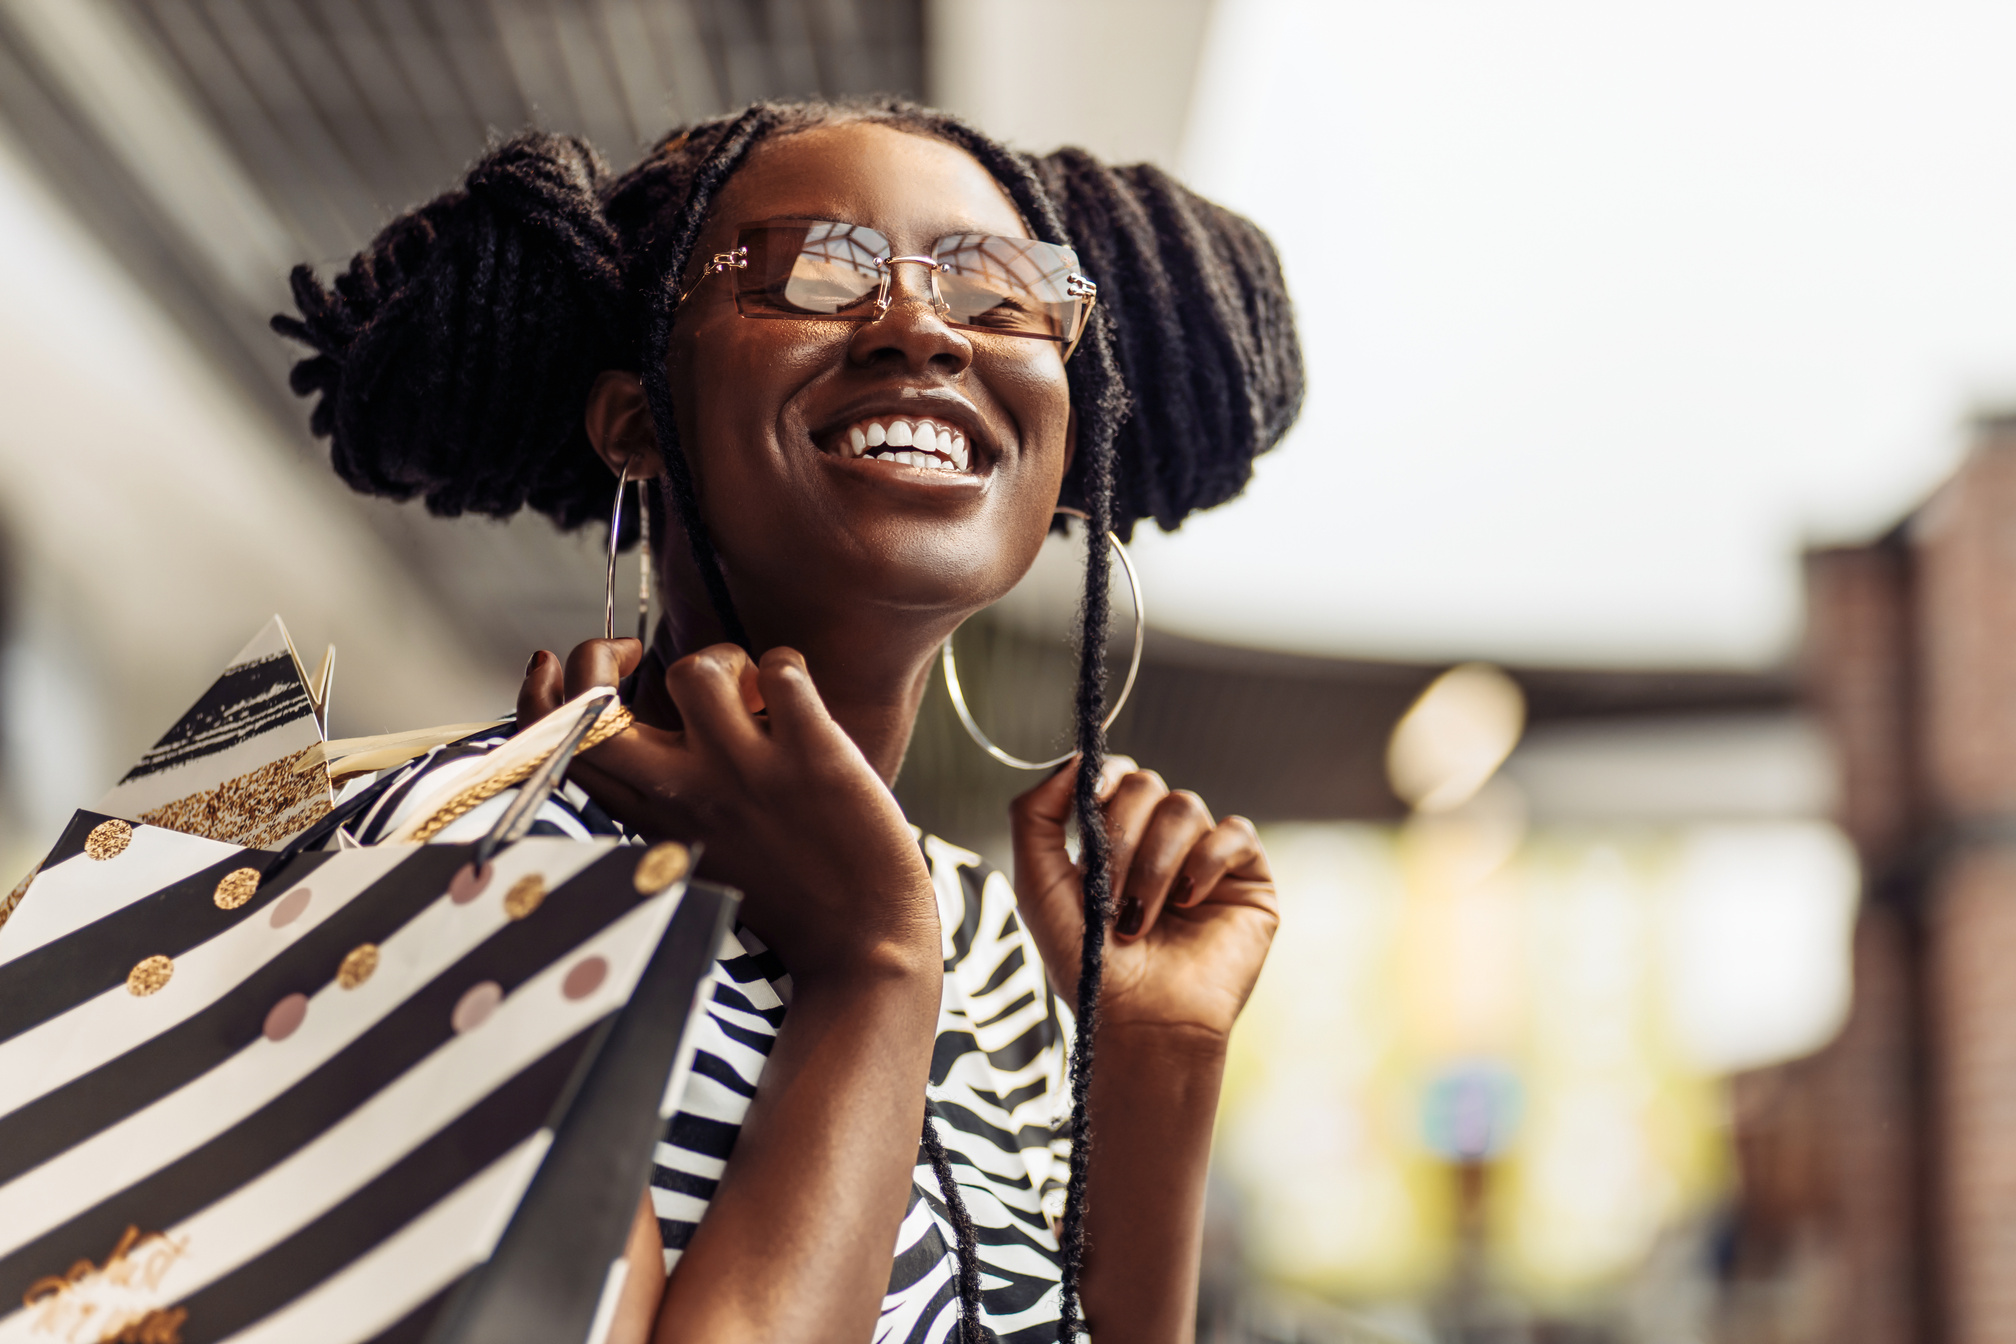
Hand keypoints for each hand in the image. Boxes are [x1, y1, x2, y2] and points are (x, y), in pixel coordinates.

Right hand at [519, 640, 940, 985]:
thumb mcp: (697, 850)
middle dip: (594, 655)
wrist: (864, 945)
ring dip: (723, 660)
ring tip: (753, 694)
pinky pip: (781, 668)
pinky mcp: (810, 755)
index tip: (554, 663)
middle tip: (635, 653)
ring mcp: (745, 771)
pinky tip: (802, 700)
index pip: (558, 746)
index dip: (539, 692)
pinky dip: (789, 666)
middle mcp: (685, 792)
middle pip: (592, 707)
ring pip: (695, 668)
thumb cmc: (789, 897)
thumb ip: (665, 796)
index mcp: (652, 816)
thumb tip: (650, 727)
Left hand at [1010, 758, 1277, 1043]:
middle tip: (1110, 896)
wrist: (1140, 1024)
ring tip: (1140, 918)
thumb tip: (1073, 759)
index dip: (1103, 777)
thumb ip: (1036, 816)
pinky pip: (1234, 832)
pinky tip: (1187, 902)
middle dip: (1122, 837)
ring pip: (1186, 807)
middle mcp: (1161, 842)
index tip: (1090, 802)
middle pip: (1148, 785)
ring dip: (1154, 862)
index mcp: (1115, 840)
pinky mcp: (1246, 880)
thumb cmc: (1087, 966)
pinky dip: (1205, 862)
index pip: (1116, 775)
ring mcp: (1205, 859)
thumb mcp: (1038, 886)